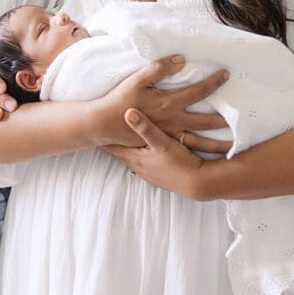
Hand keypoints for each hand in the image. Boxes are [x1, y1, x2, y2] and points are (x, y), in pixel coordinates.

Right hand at [92, 56, 230, 149]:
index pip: (197, 91)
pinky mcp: (165, 143)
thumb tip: (181, 59)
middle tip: (244, 113)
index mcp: (168, 103)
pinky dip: (204, 151)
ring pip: (201, 140)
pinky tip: (215, 153)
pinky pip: (189, 148)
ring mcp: (170, 134)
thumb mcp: (137, 79)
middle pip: (206, 120)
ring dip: (219, 142)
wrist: (105, 124)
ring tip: (238, 143)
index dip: (213, 82)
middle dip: (225, 116)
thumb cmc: (120, 99)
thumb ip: (158, 68)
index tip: (227, 75)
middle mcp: (173, 121)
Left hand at [107, 109, 224, 198]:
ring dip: (128, 151)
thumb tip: (127, 112)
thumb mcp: (162, 142)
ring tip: (121, 144)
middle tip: (103, 136)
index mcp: (137, 158)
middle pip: (122, 154)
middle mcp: (141, 168)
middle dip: (114, 144)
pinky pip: (145, 165)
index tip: (93, 131)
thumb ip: (144, 127)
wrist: (199, 183)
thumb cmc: (180, 162)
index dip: (105, 139)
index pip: (115, 147)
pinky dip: (141, 158)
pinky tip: (144, 156)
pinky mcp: (161, 177)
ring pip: (134, 160)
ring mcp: (150, 174)